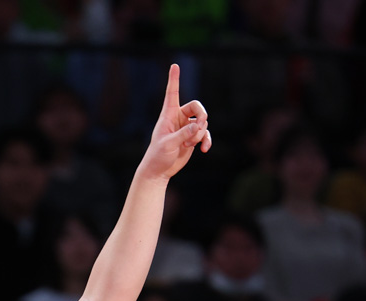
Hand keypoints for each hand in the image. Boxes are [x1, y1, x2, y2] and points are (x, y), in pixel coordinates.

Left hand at [138, 64, 210, 181]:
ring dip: (200, 134)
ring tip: (188, 144)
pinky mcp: (192, 138)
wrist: (159, 170)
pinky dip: (207, 141)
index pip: (172, 93)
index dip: (174, 79)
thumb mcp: (169, 144)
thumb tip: (199, 126)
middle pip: (197, 107)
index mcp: (168, 114)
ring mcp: (187, 128)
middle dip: (202, 116)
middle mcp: (179, 118)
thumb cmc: (158, 155)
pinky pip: (205, 134)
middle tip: (200, 127)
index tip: (174, 65)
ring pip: (203, 123)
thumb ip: (184, 134)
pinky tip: (205, 150)